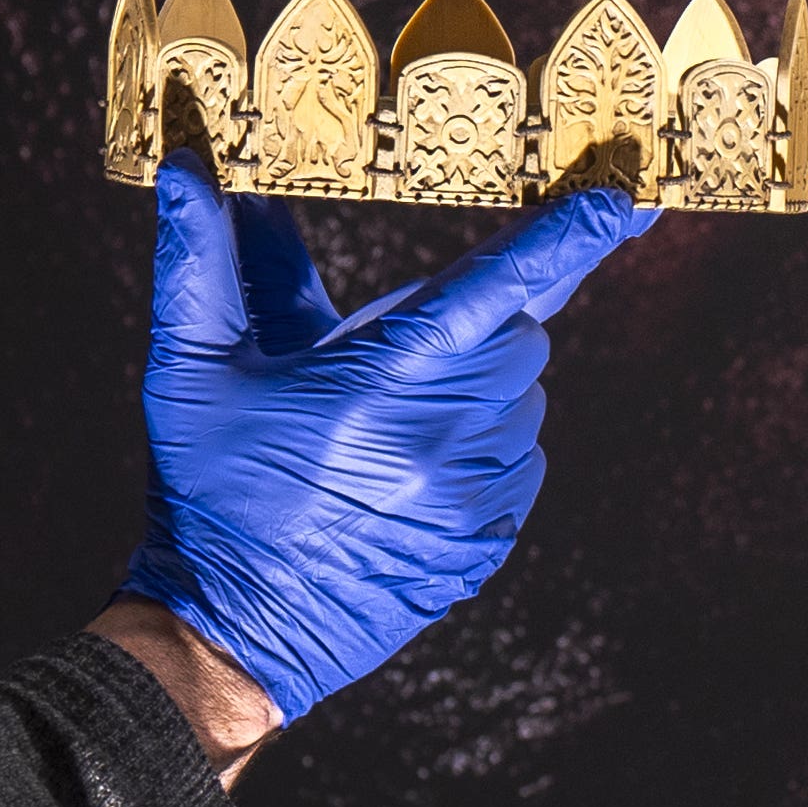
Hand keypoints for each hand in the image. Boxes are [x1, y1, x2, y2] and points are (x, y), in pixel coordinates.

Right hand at [114, 160, 652, 727]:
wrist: (234, 634)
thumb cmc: (210, 492)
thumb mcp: (192, 372)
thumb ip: (202, 264)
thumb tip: (185, 173)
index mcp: (385, 379)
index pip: (501, 284)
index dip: (568, 235)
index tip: (622, 195)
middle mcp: (450, 434)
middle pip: (519, 331)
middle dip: (475, 318)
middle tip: (396, 349)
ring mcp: (481, 493)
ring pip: (523, 394)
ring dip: (475, 382)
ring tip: (382, 423)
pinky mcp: (493, 537)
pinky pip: (519, 458)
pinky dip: (480, 443)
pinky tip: (405, 468)